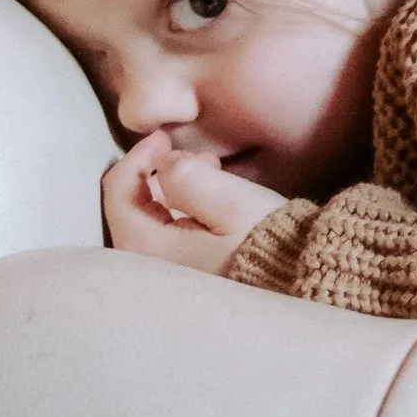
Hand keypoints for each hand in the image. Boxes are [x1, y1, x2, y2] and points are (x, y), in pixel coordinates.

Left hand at [102, 131, 287, 274]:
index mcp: (149, 248)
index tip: (165, 137)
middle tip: (197, 156)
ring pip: (150, 220)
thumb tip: (166, 164)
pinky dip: (180, 212)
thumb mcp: (229, 201)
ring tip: (211, 173)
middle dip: (158, 173)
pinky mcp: (186, 278)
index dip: (138, 156)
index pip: (118, 192)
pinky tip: (211, 203)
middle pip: (130, 207)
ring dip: (172, 191)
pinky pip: (167, 236)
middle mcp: (148, 267)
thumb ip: (186, 176)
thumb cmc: (265, 239)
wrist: (299, 279)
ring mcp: (166, 276)